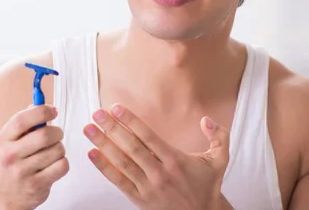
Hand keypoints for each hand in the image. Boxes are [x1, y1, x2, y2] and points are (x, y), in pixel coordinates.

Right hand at [0, 105, 68, 209]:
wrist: (8, 196)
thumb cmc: (14, 163)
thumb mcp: (12, 141)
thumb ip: (26, 122)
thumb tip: (39, 102)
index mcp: (4, 139)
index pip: (22, 119)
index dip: (42, 111)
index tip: (53, 110)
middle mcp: (10, 155)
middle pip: (45, 135)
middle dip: (57, 132)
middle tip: (57, 134)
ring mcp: (22, 172)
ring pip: (57, 150)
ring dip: (60, 149)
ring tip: (51, 153)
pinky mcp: (36, 185)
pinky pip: (62, 165)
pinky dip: (62, 163)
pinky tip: (53, 165)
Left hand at [83, 104, 232, 209]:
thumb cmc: (207, 185)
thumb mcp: (219, 160)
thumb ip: (218, 136)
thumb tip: (206, 119)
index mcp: (175, 160)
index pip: (148, 136)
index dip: (130, 121)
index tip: (116, 108)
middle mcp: (159, 172)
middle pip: (131, 147)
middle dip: (111, 128)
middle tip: (96, 113)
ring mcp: (148, 187)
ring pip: (121, 162)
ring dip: (103, 144)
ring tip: (89, 130)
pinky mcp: (140, 199)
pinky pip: (119, 181)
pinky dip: (104, 168)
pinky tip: (92, 154)